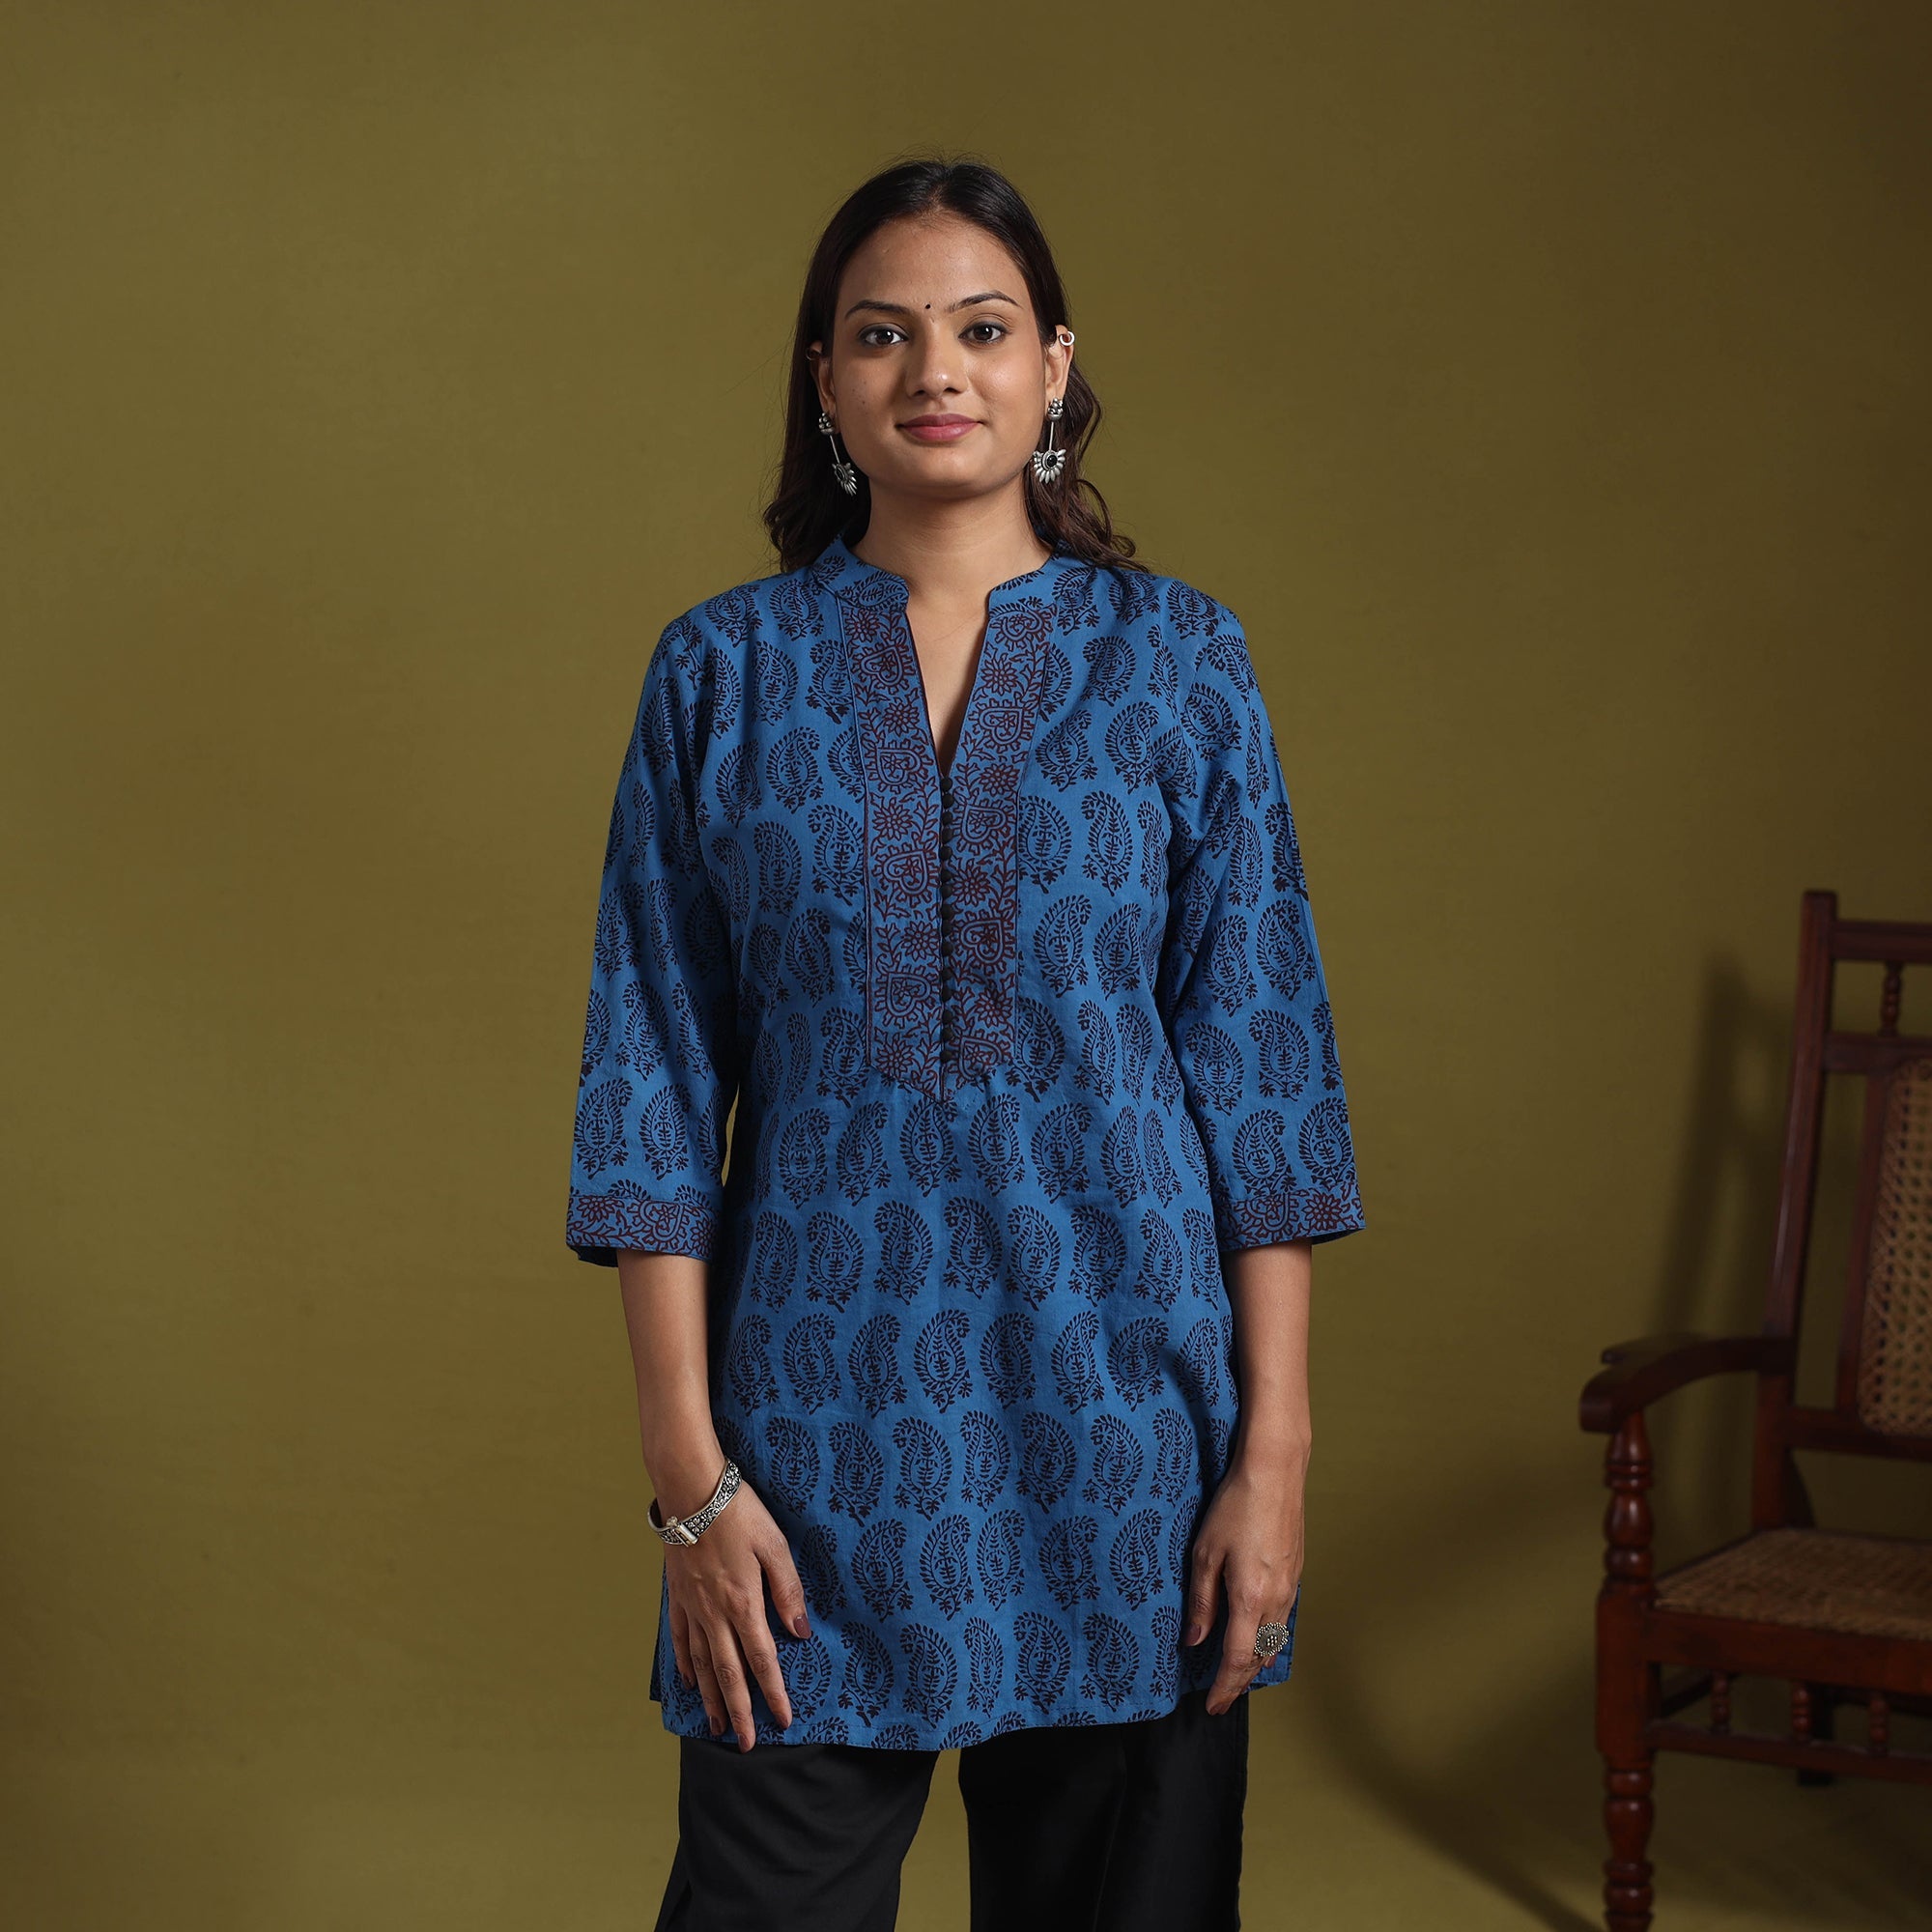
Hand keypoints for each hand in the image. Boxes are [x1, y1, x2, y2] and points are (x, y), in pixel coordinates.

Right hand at [662, 1478, 810, 1751]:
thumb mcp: (774, 1545)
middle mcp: (715, 1613)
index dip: (773, 1693)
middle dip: (740, 1712)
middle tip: (747, 1745)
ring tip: (718, 1726)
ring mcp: (692, 1607)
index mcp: (743, 1603)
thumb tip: (800, 1633)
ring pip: (703, 1664)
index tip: (783, 1720)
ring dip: (712, 1698)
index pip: (762, 1660)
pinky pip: (680, 1639)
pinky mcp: (677, 1595)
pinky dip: (685, 1664)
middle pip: (729, 1674)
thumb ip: (788, 1591)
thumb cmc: (739, 1513)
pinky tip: (689, 1681)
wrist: (690, 1490)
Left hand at [1181, 1441, 1306, 1716]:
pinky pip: (1284, 1621)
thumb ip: (1201, 1601)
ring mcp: (1290, 1588)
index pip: (1236, 1660)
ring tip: (1238, 1676)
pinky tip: (1261, 1639)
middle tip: (1222, 1698)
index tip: (1212, 1706)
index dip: (1224, 1688)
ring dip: (1256, 1663)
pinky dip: (1270, 1640)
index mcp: (1250, 1599)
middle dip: (1240, 1682)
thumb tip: (1194, 1640)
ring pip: (1275, 1642)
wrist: (1275, 1474)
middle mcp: (1276, 1601)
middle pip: (1259, 1658)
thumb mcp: (1204, 1553)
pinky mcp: (1296, 1575)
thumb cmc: (1235, 1507)